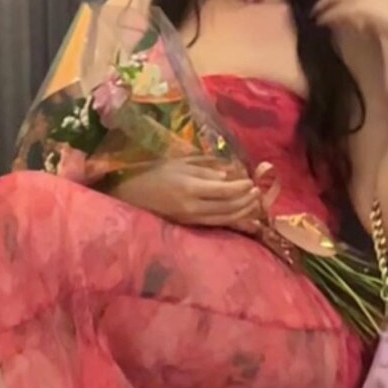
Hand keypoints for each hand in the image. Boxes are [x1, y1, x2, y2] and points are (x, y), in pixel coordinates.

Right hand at [109, 158, 263, 231]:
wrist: (130, 194)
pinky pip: (215, 224)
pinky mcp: (189, 225)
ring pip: (224, 219)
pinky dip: (231, 220)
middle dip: (245, 201)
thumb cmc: (154, 172)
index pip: (224, 190)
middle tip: (257, 193)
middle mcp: (192, 206)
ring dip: (242, 212)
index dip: (241, 188)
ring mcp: (190, 218)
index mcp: (190, 187)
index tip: (251, 182)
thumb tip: (230, 174)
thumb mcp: (180, 163)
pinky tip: (242, 216)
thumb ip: (206, 168)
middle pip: (227, 207)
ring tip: (254, 204)